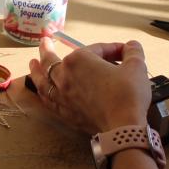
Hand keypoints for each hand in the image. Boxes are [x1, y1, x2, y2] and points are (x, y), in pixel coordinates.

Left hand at [28, 37, 151, 134]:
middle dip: (48, 49)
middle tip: (44, 42)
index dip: (111, 49)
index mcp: (79, 59)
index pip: (95, 49)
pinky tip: (40, 90)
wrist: (122, 127)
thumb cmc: (128, 93)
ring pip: (43, 80)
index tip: (123, 52)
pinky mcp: (63, 112)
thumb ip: (133, 52)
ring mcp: (61, 95)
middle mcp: (64, 75)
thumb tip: (132, 45)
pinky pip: (47, 99)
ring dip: (37, 70)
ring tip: (32, 63)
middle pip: (53, 60)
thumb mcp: (136, 67)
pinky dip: (42, 92)